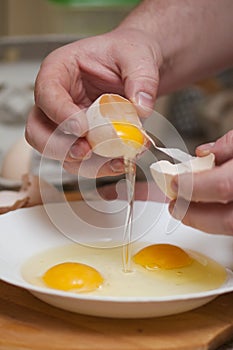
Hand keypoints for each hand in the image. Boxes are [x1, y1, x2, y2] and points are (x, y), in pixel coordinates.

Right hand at [25, 28, 160, 177]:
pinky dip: (100, 166)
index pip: (47, 93)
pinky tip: (120, 161)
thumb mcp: (137, 55)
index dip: (60, 114)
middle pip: (38, 131)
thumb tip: (141, 107)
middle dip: (60, 147)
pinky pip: (82, 161)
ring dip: (84, 163)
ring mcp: (67, 123)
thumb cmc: (126, 54)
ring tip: (115, 159)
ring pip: (58, 153)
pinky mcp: (82, 139)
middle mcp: (57, 100)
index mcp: (60, 71)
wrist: (137, 69)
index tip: (82, 127)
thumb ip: (141, 78)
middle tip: (86, 150)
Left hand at [169, 130, 232, 234]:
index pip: (222, 186)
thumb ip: (229, 144)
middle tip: (174, 206)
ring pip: (229, 228)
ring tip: (186, 209)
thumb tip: (203, 152)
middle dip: (194, 215)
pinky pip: (231, 226)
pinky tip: (206, 211)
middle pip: (226, 221)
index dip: (193, 187)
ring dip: (204, 221)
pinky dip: (216, 219)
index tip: (174, 183)